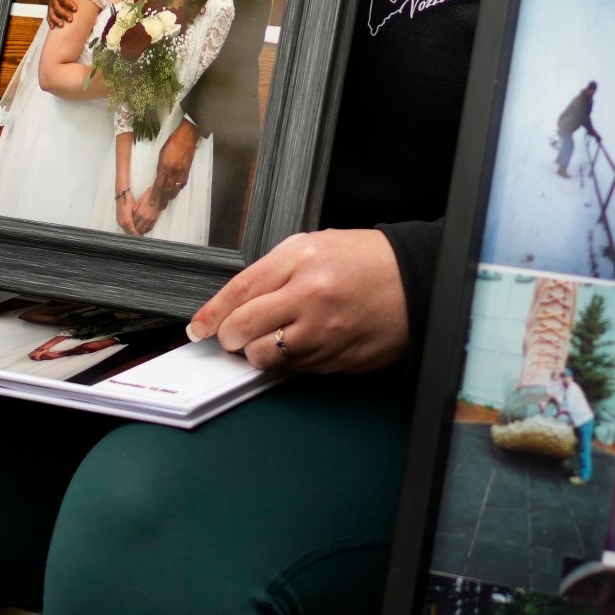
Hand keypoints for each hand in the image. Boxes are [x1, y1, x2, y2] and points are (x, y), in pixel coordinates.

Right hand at [44, 0, 79, 28]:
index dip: (67, 3)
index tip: (75, 9)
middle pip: (56, 6)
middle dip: (63, 14)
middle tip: (71, 19)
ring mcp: (50, 2)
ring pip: (51, 12)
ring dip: (56, 19)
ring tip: (62, 25)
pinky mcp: (50, 6)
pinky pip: (48, 14)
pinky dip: (50, 21)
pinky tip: (52, 27)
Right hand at [115, 189, 151, 235]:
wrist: (121, 195)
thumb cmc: (129, 200)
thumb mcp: (135, 210)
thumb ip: (137, 219)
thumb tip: (140, 225)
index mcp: (127, 221)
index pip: (133, 232)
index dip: (138, 235)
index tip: (142, 236)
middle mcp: (122, 222)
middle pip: (129, 233)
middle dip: (135, 234)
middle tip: (141, 235)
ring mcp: (119, 221)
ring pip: (126, 230)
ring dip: (131, 232)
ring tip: (138, 232)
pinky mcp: (118, 219)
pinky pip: (124, 227)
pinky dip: (128, 229)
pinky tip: (132, 227)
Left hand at [154, 119, 199, 204]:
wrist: (186, 138)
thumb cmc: (172, 143)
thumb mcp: (161, 154)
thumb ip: (160, 166)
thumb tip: (159, 174)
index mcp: (165, 167)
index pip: (158, 184)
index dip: (155, 195)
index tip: (152, 202)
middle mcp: (173, 172)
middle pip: (167, 190)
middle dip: (163, 200)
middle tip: (161, 208)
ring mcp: (181, 172)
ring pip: (176, 188)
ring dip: (171, 195)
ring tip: (168, 201)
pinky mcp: (187, 171)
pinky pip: (183, 182)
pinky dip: (179, 187)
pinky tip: (177, 191)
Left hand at [187, 228, 407, 372]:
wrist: (416, 282)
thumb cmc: (365, 261)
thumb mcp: (314, 245)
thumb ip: (272, 271)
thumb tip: (234, 302)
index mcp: (303, 261)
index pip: (240, 292)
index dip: (212, 314)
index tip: (198, 328)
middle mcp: (312, 298)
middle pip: (245, 329)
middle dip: (231, 336)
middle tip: (233, 334)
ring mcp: (326, 333)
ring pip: (266, 357)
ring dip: (257, 352)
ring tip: (271, 337)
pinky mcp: (338, 360)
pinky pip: (295, 369)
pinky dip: (288, 360)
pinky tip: (300, 343)